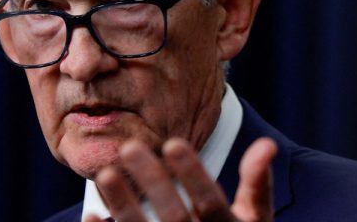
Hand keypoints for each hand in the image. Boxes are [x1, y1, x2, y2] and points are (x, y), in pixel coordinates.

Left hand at [84, 137, 276, 221]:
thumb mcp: (255, 221)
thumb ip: (257, 183)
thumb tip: (266, 144)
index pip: (210, 203)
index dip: (193, 175)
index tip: (172, 142)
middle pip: (174, 218)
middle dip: (152, 182)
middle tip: (129, 146)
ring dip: (123, 207)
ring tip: (106, 174)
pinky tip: (90, 216)